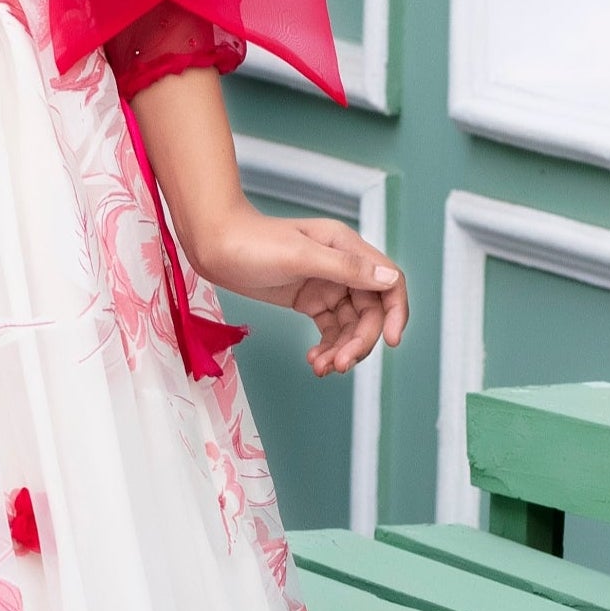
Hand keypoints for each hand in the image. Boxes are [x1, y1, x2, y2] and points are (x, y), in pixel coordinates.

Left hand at [182, 204, 406, 377]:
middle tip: (340, 365)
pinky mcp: (307, 299)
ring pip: (349, 324)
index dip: (396, 312)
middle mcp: (341, 266)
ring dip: (342, 349)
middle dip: (360, 341)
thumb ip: (345, 269)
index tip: (392, 341)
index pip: (389, 282)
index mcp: (347, 248)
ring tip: (322, 369)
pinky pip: (329, 328)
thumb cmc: (251, 242)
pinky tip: (314, 362)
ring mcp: (325, 284)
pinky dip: (327, 347)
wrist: (212, 244)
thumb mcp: (300, 256)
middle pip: (370, 311)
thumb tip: (389, 280)